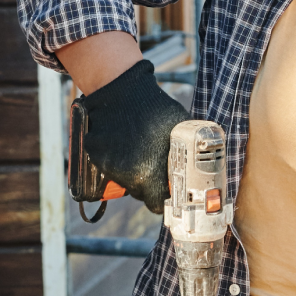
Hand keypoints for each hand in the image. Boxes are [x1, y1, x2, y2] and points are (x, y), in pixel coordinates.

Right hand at [78, 59, 191, 212]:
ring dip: (132, 172)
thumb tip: (199, 164)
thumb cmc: (155, 108)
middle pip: (140, 193)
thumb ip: (188, 150)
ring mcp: (110, 167)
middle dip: (148, 184)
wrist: (122, 91)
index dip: (163, 198)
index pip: (156, 203)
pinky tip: (125, 144)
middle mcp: (128, 176)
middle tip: (154, 166)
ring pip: (125, 181)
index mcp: (149, 173)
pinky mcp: (97, 157)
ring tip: (140, 150)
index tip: (166, 191)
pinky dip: (117, 160)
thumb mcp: (180, 127)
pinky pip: (110, 167)